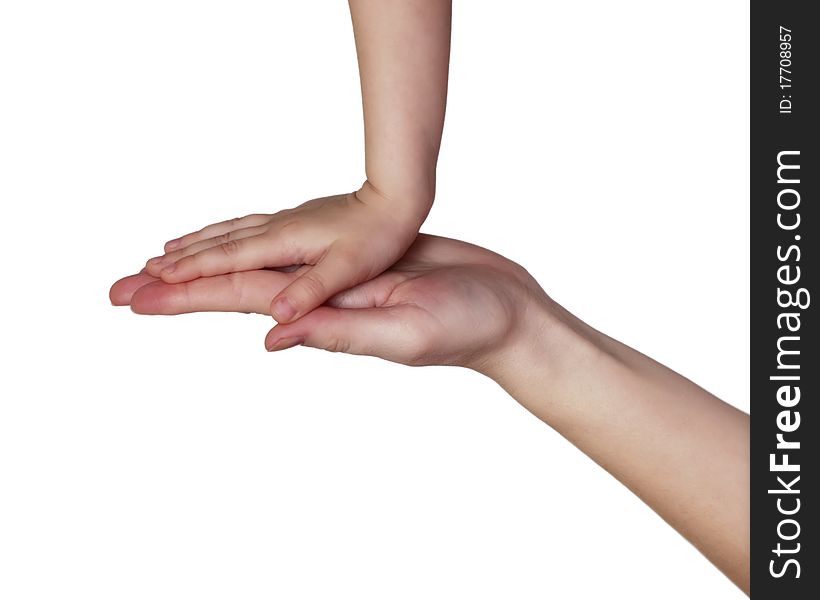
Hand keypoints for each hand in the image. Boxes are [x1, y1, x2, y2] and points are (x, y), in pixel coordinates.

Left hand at [115, 234, 550, 371]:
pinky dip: (262, 248)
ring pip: (262, 267)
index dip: (186, 296)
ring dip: (211, 268)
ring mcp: (340, 280)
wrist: (506, 309)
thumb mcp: (403, 332)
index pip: (240, 301)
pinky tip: (246, 251)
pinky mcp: (360, 259)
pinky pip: (298, 252)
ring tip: (165, 269)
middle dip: (177, 288)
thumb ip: (338, 333)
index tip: (133, 296)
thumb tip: (269, 336)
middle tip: (119, 289)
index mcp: (327, 312)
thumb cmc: (467, 325)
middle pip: (237, 286)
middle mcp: (323, 298)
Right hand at [142, 182, 429, 323]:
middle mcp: (273, 230)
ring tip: (156, 258)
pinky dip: (214, 234)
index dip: (185, 274)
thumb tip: (275, 316)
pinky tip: (208, 237)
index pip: (223, 261)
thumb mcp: (348, 268)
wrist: (395, 198)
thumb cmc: (378, 235)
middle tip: (130, 279)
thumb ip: (310, 291)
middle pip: (209, 249)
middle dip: (168, 266)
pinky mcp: (290, 221)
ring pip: (221, 235)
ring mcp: (279, 224)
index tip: (148, 284)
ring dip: (187, 248)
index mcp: (281, 242)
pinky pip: (239, 227)